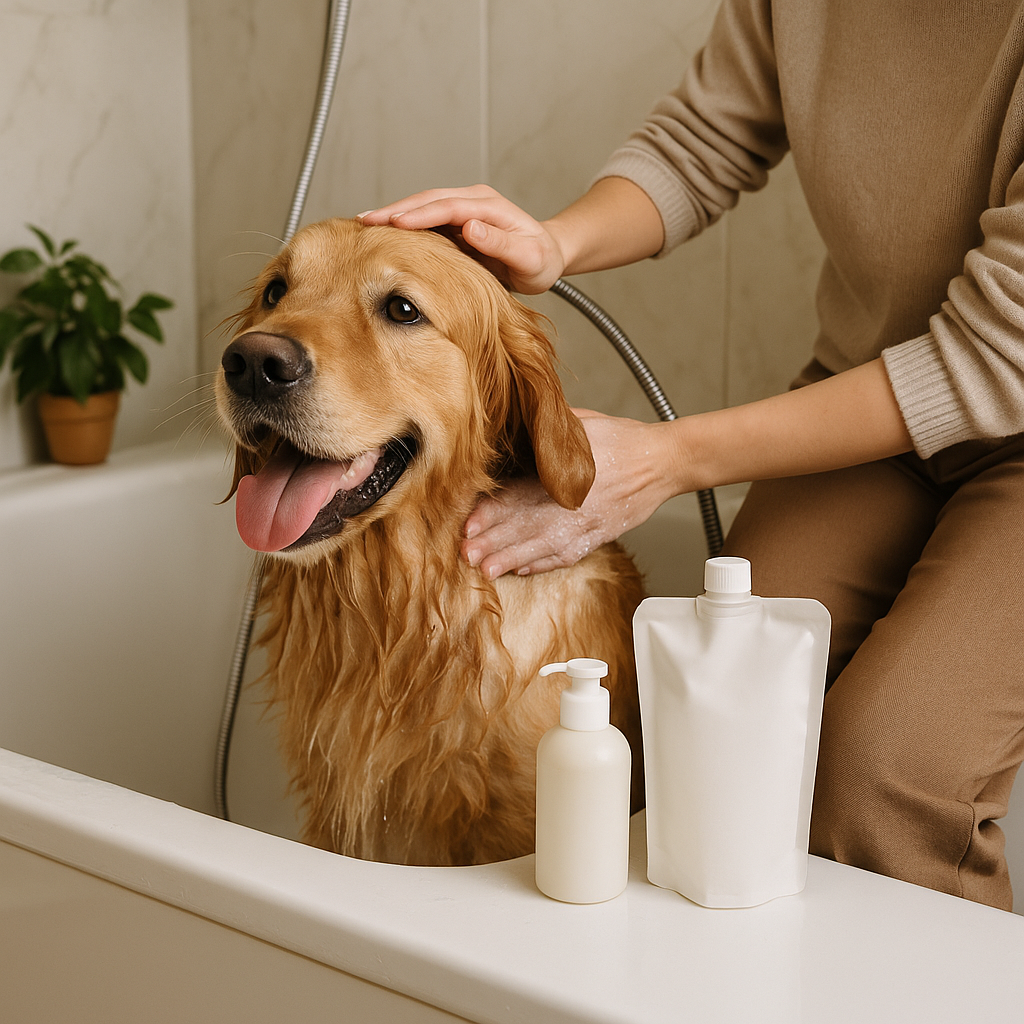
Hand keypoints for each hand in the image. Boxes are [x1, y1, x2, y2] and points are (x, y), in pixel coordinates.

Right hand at [358, 185, 565, 293]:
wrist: (546, 258)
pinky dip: (403, 225)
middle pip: (427, 201)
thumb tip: (471, 228)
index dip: (419, 214)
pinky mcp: (455, 223)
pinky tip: (382, 232)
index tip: (394, 223)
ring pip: (422, 208)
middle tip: (363, 221)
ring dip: (393, 215)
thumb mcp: (529, 257)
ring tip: (363, 224)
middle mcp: (472, 202)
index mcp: (488, 206)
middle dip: (395, 210)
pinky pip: (425, 221)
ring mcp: (462, 210)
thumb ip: (502, 243)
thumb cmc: (540, 260)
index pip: (447, 206)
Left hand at [462, 410, 679, 577]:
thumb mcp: (582, 424)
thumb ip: (550, 431)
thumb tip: (516, 426)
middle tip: (465, 554)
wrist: (663, 461)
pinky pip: (567, 556)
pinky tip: (523, 571)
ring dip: (513, 560)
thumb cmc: (623, 439)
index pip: (521, 495)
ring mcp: (587, 525)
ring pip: (543, 546)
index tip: (469, 521)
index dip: (493, 511)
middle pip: (526, 525)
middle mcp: (574, 504)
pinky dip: (543, 565)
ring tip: (487, 570)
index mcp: (567, 475)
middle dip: (494, 542)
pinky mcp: (599, 537)